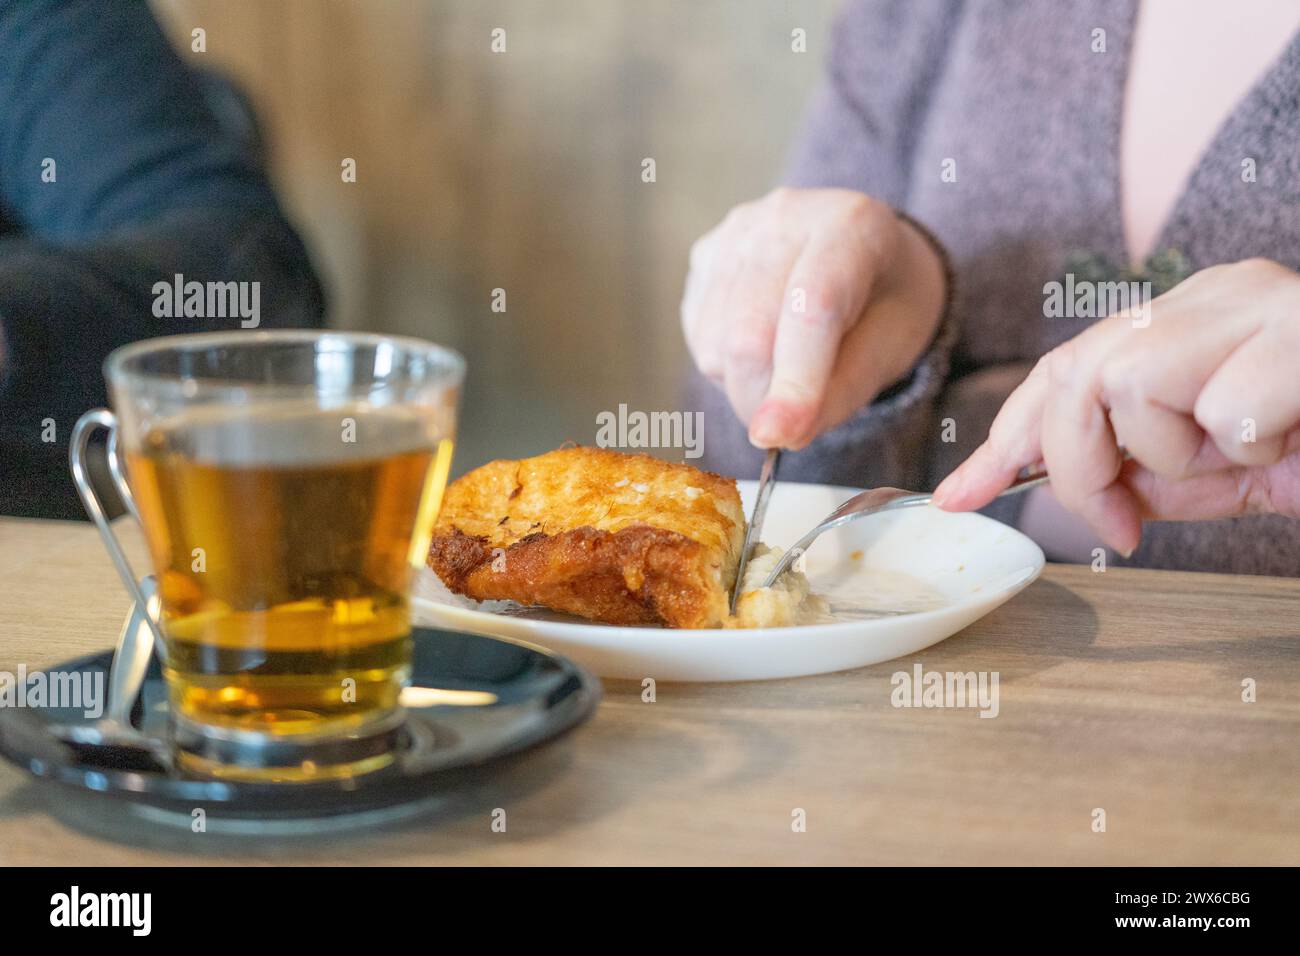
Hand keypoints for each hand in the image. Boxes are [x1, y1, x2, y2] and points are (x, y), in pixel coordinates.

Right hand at [681, 187, 945, 448]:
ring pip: (715, 342)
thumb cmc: (885, 304)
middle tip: (790, 423)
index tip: (776, 437)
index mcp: (852, 225)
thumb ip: (841, 392)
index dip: (794, 380)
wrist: (866, 256)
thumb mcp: (890, 349)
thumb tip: (778, 433)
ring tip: (787, 368)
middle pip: (749, 333)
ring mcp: (737, 231)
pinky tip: (763, 344)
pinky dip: (725, 364)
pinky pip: (698, 334)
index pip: (812, 308)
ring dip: (744, 384)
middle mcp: (785, 216)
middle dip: (762, 398)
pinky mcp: (705, 253)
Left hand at [933, 258, 1299, 553]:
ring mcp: (1259, 302)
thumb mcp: (1222, 470)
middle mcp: (1214, 294)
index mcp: (1187, 319)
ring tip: (1246, 460)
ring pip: (1128, 388)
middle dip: (1076, 469)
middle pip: (1072, 376)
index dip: (1004, 440)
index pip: (1063, 370)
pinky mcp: (1298, 331)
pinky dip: (1246, 449)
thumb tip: (1063, 487)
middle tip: (1123, 524)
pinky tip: (1293, 438)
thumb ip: (1143, 468)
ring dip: (1174, 459)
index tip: (959, 497)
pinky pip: (1219, 410)